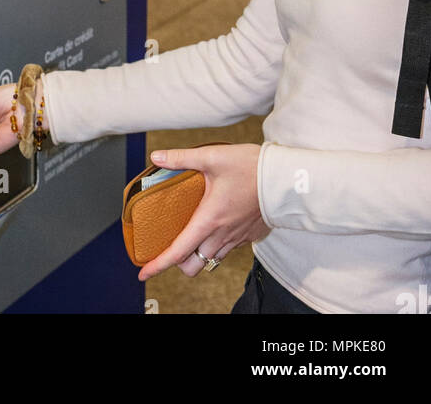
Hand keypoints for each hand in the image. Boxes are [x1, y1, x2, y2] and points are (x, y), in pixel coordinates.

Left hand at [138, 143, 268, 282]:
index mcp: (209, 219)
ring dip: (197, 253)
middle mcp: (222, 234)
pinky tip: (214, 227)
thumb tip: (157, 157)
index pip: (179, 251)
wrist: (286, 179)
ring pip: (211, 259)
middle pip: (193, 264)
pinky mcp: (249, 236)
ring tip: (190, 236)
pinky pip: (227, 249)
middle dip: (178, 262)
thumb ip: (182, 158)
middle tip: (170, 245)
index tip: (143, 272)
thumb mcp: (212, 157)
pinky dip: (216, 245)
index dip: (158, 264)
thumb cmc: (251, 168)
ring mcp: (237, 238)